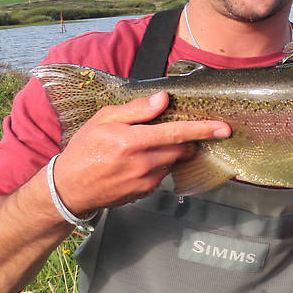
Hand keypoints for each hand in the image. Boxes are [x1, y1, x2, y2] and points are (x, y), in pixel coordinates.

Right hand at [51, 91, 230, 214]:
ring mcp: (144, 182)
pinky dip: (160, 165)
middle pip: (181, 148)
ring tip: (148, 146)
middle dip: (187, 139)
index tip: (223, 128)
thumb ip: (136, 109)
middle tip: (178, 131)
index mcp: (132, 141)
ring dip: (171, 152)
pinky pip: (162, 175)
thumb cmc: (85, 149)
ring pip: (173, 162)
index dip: (203, 129)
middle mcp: (141, 163)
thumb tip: (163, 99)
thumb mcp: (104, 119)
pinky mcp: (144, 193)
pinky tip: (140, 161)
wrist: (69, 188)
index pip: (176, 133)